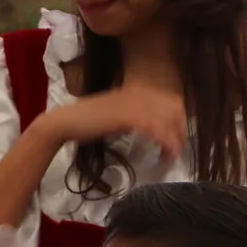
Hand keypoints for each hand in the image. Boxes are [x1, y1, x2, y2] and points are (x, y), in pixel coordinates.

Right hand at [44, 82, 186, 164]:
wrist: (66, 122)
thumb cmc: (86, 121)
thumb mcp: (116, 115)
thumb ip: (133, 117)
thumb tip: (151, 129)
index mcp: (136, 90)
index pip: (171, 102)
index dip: (179, 121)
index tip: (177, 139)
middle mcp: (139, 93)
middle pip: (175, 109)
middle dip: (181, 130)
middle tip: (177, 150)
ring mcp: (135, 103)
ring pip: (170, 120)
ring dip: (176, 140)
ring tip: (172, 156)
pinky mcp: (130, 116)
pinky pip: (158, 130)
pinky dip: (166, 144)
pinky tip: (166, 156)